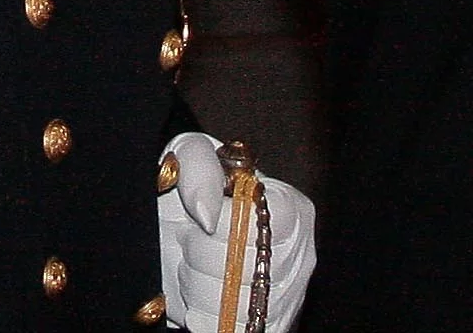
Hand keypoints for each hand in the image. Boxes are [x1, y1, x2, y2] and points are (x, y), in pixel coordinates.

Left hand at [157, 132, 316, 332]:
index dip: (221, 225)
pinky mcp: (267, 326)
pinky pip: (226, 330)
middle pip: (243, 269)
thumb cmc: (189, 187)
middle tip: (190, 238)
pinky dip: (200, 316)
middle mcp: (300, 255)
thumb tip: (209, 213)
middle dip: (199, 254)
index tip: (199, 216)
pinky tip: (196, 293)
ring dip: (195, 285)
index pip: (259, 225)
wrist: (173, 229)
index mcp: (291, 208)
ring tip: (192, 263)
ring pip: (231, 306)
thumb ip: (199, 167)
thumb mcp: (187, 157)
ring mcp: (287, 298)